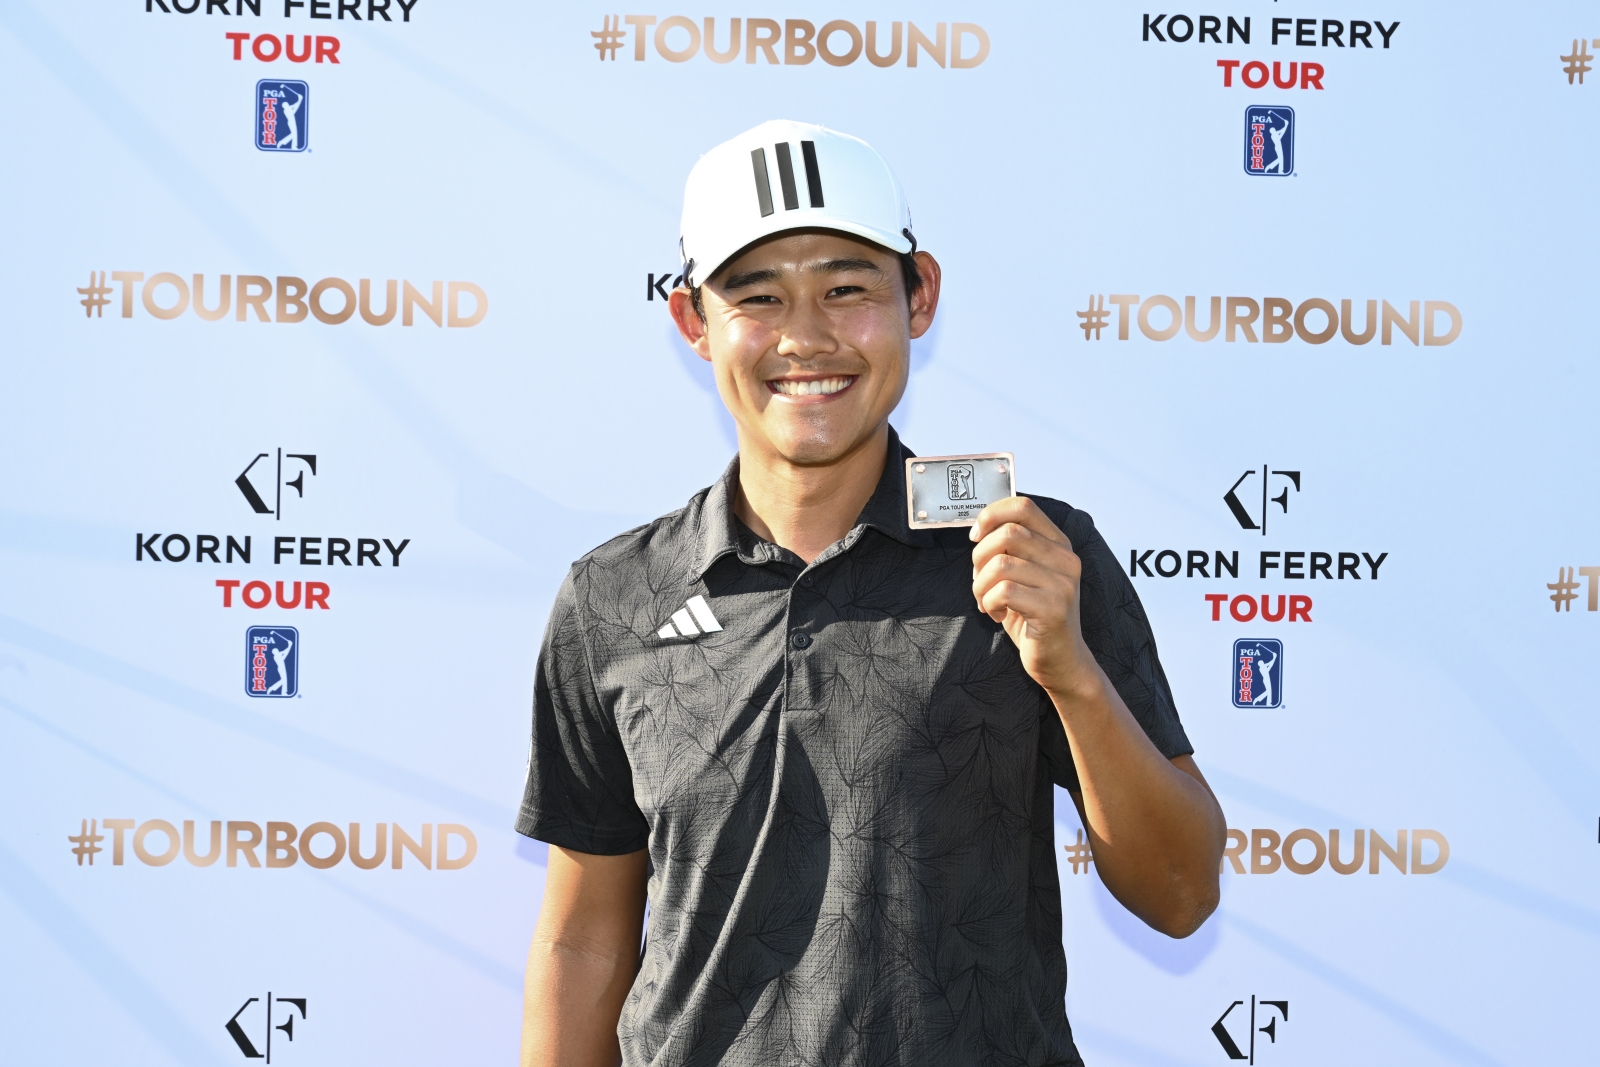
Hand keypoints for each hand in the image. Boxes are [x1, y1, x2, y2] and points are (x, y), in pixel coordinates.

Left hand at [969, 497, 1099, 698]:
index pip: (1023, 507)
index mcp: (1059, 545)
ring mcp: (1062, 584)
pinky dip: (989, 603)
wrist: (1062, 661)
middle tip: (980, 581)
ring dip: (981, 586)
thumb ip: (1011, 550)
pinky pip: (1004, 591)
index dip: (991, 515)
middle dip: (979, 557)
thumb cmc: (1036, 618)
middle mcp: (1065, 560)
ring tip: (987, 601)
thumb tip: (978, 528)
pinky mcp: (1053, 608)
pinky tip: (998, 615)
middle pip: (1008, 534)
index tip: (975, 536)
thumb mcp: (1025, 576)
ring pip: (1001, 564)